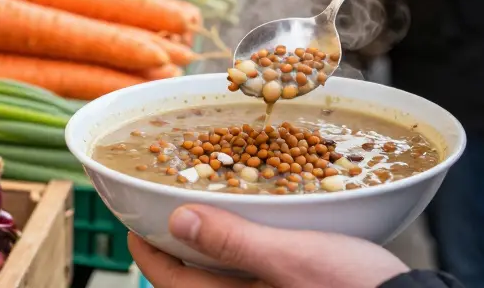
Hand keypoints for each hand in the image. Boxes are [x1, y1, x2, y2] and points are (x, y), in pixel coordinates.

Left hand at [130, 205, 408, 287]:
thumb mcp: (288, 257)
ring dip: (213, 243)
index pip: (168, 278)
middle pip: (193, 276)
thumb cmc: (350, 287)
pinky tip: (260, 223)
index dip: (145, 247)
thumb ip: (232, 241)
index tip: (133, 219)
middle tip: (170, 205)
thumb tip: (176, 220)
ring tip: (210, 207)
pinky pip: (254, 272)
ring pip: (224, 275)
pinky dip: (246, 247)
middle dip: (179, 241)